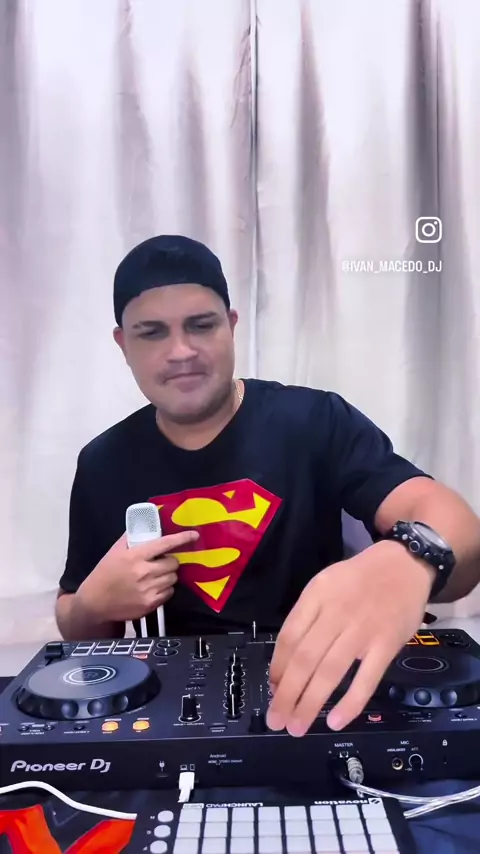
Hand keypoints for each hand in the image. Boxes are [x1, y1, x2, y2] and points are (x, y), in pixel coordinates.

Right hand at [77, 529, 198, 621]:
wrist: (96, 602)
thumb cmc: (105, 574)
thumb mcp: (115, 552)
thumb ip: (131, 538)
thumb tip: (144, 525)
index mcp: (135, 556)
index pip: (164, 544)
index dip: (182, 538)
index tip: (193, 535)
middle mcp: (144, 572)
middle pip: (173, 563)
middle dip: (169, 562)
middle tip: (160, 563)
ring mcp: (148, 590)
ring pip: (173, 578)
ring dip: (167, 575)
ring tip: (154, 576)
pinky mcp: (151, 604)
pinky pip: (169, 592)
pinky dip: (165, 589)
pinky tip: (152, 588)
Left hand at [267, 540, 434, 735]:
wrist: (404, 564)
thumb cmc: (359, 578)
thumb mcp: (326, 584)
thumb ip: (308, 617)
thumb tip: (287, 662)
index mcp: (316, 595)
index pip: (289, 637)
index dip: (277, 668)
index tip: (272, 690)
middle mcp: (336, 612)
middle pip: (305, 659)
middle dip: (287, 694)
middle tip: (276, 720)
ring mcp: (362, 630)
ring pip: (330, 671)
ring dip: (310, 703)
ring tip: (296, 727)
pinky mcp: (387, 645)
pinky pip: (366, 679)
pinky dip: (350, 702)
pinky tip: (336, 721)